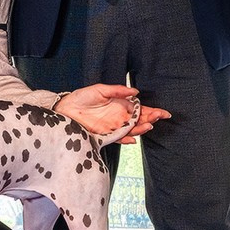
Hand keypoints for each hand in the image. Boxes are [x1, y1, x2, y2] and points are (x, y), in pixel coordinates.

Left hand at [54, 84, 170, 144]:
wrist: (66, 109)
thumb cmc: (82, 97)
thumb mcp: (101, 89)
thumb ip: (118, 91)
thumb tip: (135, 92)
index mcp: (121, 105)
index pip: (140, 109)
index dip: (153, 111)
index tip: (163, 113)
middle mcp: (120, 117)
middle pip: (139, 120)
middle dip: (151, 119)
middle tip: (158, 117)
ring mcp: (113, 127)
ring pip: (132, 130)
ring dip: (141, 129)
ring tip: (148, 126)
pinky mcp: (105, 135)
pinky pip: (118, 139)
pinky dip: (126, 140)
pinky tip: (133, 139)